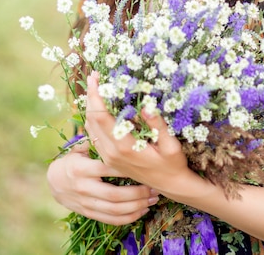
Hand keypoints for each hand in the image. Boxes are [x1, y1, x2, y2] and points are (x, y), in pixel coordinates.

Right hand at [47, 139, 158, 225]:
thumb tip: (116, 124)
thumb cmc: (73, 160)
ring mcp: (86, 204)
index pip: (107, 169)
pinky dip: (128, 218)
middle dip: (137, 193)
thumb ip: (96, 141)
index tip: (145, 164)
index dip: (127, 168)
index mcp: (81, 169)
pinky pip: (111, 220)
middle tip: (154, 187)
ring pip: (115, 210)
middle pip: (114, 195)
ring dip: (137, 206)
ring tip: (153, 199)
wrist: (54, 182)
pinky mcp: (89, 214)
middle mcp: (84, 188)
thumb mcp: (80, 148)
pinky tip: (142, 211)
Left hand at [84, 73, 193, 195]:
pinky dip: (94, 119)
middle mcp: (111, 153)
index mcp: (124, 147)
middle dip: (90, 96)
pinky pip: (95, 135)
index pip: (102, 117)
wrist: (170, 186)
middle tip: (94, 77)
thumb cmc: (173, 164)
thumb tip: (147, 105)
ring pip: (91, 128)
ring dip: (91, 106)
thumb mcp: (171, 145)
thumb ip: (158, 125)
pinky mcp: (109, 158)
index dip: (96, 95)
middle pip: (92, 120)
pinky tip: (100, 107)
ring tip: (96, 87)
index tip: (95, 77)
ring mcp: (108, 157)